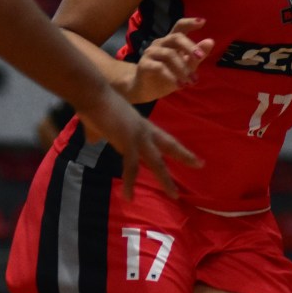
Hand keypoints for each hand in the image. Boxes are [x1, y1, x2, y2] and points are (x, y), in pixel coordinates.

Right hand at [76, 84, 202, 199]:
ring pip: (157, 162)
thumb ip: (98, 134)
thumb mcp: (101, 124)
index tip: (191, 154)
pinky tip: (129, 197)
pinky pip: (131, 167)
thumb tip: (90, 140)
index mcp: (141, 126)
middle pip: (169, 145)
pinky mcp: (127, 142)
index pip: (164, 139)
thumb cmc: (94, 106)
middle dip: (184, 156)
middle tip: (201, 164)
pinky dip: (130, 183)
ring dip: (165, 179)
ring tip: (174, 195)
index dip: (177, 147)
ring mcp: (137, 136)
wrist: (91, 95)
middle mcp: (144, 130)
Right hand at [130, 17, 214, 102]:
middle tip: (200, 57)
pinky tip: (180, 85)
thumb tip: (210, 41)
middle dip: (189, 47)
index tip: (203, 22)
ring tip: (192, 81)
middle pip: (175, 37)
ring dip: (183, 68)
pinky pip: (159, 67)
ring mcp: (151, 53)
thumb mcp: (186, 67)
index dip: (190, 23)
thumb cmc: (167, 76)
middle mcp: (161, 43)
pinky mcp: (144, 64)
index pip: (179, 27)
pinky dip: (171, 76)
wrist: (146, 90)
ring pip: (169, 54)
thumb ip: (196, 56)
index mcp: (171, 42)